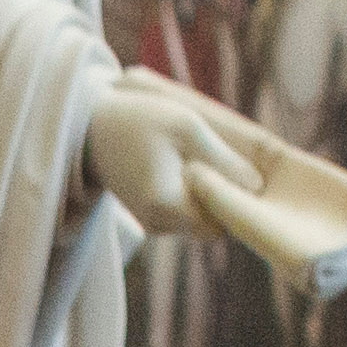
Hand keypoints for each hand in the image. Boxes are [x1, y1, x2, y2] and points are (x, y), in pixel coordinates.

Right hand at [82, 72, 268, 237]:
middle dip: (224, 202)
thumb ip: (222, 158)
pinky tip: (188, 167)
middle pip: (210, 226)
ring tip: (207, 163)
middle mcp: (157, 222)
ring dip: (207, 198)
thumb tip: (256, 185)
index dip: (236, 204)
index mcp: (165, 203)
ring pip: (196, 220)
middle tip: (232, 169)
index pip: (220, 224)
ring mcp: (150, 222)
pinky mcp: (147, 215)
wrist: (89, 127)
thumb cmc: (137, 119)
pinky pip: (182, 214)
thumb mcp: (186, 127)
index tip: (246, 178)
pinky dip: (191, 196)